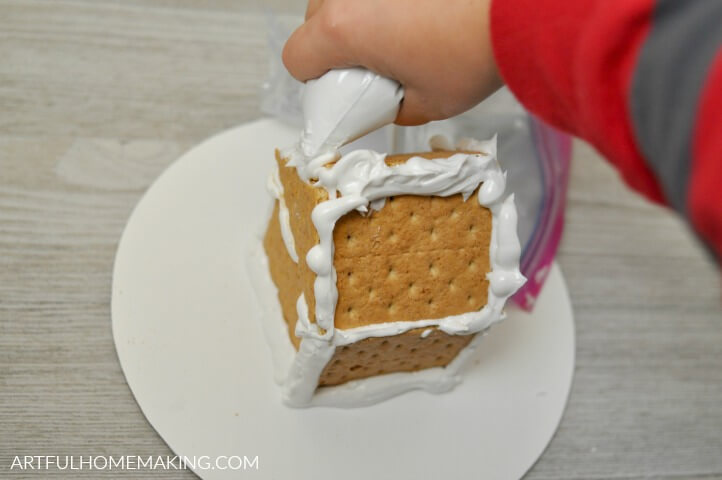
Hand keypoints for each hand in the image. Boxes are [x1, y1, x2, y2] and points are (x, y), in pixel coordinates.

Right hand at [282, 0, 502, 125]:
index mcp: (344, 30)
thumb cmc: (478, 50)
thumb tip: (386, 103)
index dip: (314, 79)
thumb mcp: (429, 104)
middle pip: (315, 19)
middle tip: (375, 61)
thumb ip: (393, 106)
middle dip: (336, 44)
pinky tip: (417, 11)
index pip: (296, 57)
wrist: (524, 7)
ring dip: (357, 14)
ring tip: (400, 32)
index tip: (339, 87)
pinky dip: (384, 0)